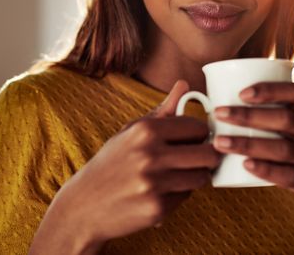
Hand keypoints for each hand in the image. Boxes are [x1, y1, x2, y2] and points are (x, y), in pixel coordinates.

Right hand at [33, 80, 220, 253]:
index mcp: (145, 130)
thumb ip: (164, 110)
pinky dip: (179, 194)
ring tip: (177, 175)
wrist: (85, 205)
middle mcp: (150, 155)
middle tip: (197, 159)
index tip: (193, 140)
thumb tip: (185, 84)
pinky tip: (161, 192)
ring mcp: (154, 183)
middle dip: (207, 156)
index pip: (197, 127)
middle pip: (208, 154)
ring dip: (195, 176)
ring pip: (201, 177)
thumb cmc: (112, 163)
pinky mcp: (157, 208)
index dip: (200, 134)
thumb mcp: (132, 132)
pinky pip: (186, 196)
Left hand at [211, 82, 293, 222]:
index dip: (269, 90)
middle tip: (219, 113)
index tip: (241, 92)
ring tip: (220, 142)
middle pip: (286, 120)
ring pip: (284, 149)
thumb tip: (224, 105)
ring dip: (249, 144)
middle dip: (248, 115)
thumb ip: (274, 119)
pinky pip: (291, 176)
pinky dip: (266, 170)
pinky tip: (245, 165)